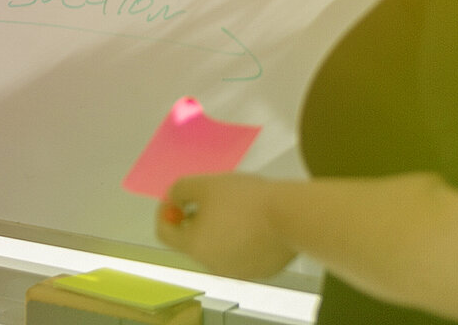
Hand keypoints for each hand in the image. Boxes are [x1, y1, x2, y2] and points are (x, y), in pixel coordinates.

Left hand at [156, 173, 296, 278]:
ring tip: (236, 209)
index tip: (178, 198)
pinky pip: (241, 254)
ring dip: (218, 231)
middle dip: (195, 220)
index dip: (165, 212)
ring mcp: (239, 272)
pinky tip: (255, 225)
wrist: (292, 216)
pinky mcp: (262, 272)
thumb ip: (180, 190)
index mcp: (195, 247)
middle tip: (210, 200)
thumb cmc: (244, 199)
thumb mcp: (205, 184)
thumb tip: (173, 201)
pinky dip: (241, 241)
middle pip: (192, 241)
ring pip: (218, 248)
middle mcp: (213, 266)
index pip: (165, 233)